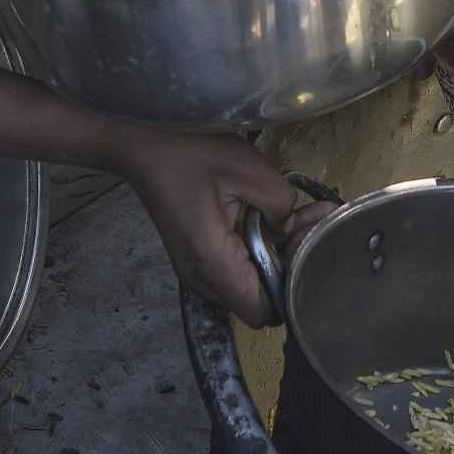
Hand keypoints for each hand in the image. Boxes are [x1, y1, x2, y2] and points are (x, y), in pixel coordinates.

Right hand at [107, 128, 304, 325]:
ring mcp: (197, 268)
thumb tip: (289, 226)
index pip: (262, 311)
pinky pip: (238, 265)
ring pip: (251, 281)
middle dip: (291, 264)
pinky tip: (281, 215)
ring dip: (280, 253)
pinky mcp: (198, 256)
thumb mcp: (247, 168)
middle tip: (312, 223)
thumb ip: (281, 204)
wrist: (142, 143)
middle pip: (259, 298)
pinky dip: (262, 246)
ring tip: (306, 215)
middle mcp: (201, 276)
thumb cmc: (189, 151)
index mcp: (212, 260)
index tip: (306, 248)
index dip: (292, 287)